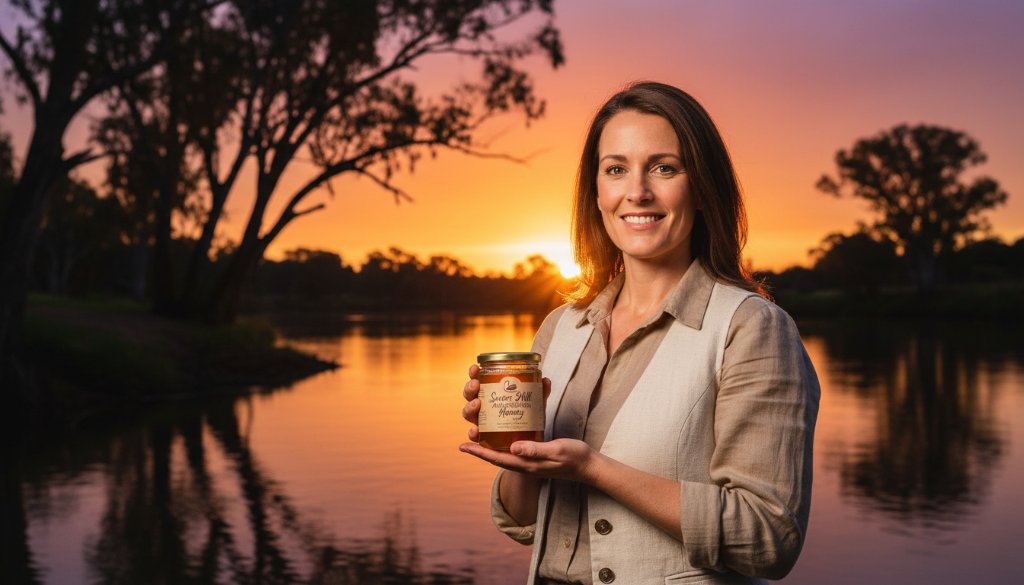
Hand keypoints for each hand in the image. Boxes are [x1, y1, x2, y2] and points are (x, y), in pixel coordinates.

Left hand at [459, 438, 597, 483]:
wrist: (589, 465)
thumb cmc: (574, 458)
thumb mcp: (555, 450)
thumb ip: (535, 450)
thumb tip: (512, 448)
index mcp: (526, 464)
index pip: (496, 459)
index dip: (478, 452)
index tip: (462, 445)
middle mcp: (524, 463)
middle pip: (495, 454)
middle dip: (480, 445)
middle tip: (468, 432)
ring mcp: (529, 459)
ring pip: (504, 450)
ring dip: (491, 440)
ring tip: (481, 428)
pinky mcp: (535, 453)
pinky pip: (516, 446)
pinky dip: (506, 437)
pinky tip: (505, 426)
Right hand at [460, 364, 551, 442]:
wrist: (532, 441)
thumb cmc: (530, 417)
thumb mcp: (536, 404)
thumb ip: (540, 393)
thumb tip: (545, 380)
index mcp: (492, 393)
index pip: (479, 380)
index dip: (474, 373)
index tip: (476, 368)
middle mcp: (484, 407)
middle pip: (470, 395)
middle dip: (469, 388)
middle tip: (476, 384)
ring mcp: (483, 422)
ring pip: (468, 413)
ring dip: (469, 407)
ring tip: (477, 404)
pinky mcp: (485, 437)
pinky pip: (474, 436)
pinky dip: (472, 433)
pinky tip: (476, 431)